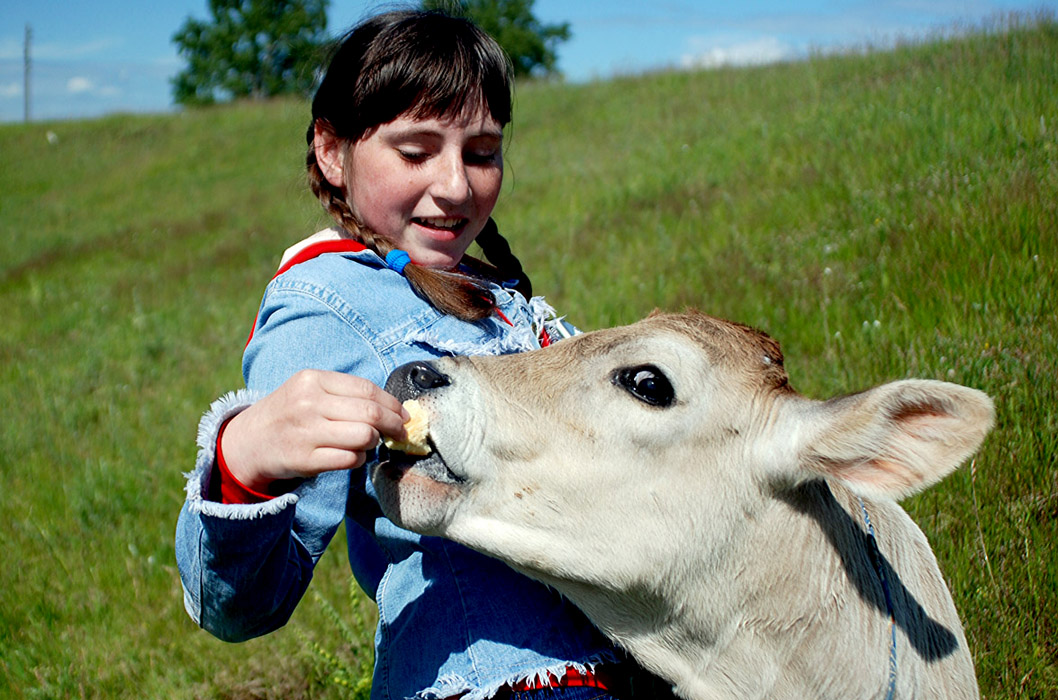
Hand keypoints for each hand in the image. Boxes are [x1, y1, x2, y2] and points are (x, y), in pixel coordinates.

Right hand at [220, 369, 408, 492]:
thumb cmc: (289, 413)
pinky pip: (350, 459)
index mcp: (313, 380)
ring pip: (364, 437)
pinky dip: (359, 459)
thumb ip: (345, 393)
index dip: (392, 404)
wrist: (248, 441)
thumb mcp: (309, 390)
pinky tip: (353, 455)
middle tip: (400, 432)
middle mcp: (309, 404)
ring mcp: (306, 432)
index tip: (403, 414)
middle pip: (370, 414)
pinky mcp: (305, 459)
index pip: (366, 389)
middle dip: (394, 425)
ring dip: (374, 442)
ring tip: (369, 442)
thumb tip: (392, 407)